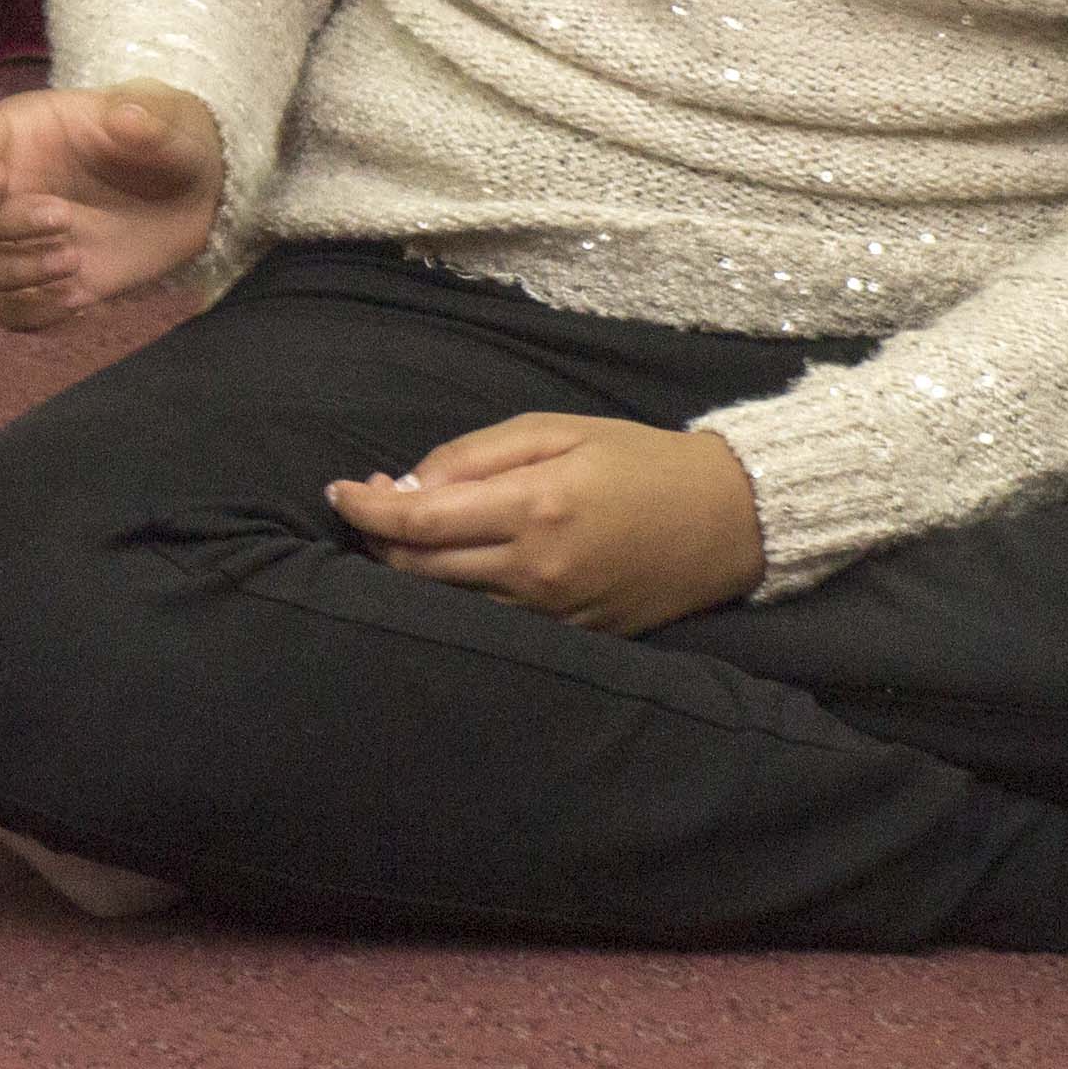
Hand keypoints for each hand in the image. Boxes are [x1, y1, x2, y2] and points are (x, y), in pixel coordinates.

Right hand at [0, 83, 223, 326]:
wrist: (191, 197)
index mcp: (16, 137)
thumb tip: (126, 117)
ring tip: (74, 262)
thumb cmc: (164, 144)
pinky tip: (77, 300)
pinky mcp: (42, 284)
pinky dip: (31, 315)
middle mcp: (4, 189)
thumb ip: (148, 119)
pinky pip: (7, 312)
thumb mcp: (168, 121)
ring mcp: (18, 242)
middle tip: (63, 218)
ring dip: (11, 272)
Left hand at [328, 411, 764, 630]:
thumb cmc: (638, 460)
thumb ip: (474, 457)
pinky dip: (452, 596)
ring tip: (400, 529)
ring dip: (407, 569)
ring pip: (446, 603)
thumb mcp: (556, 431)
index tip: (337, 490)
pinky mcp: (573, 637)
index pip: (417, 520)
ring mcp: (555, 614)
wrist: (729, 519)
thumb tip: (408, 485)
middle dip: (376, 536)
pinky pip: (490, 623)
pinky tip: (446, 564)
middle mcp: (538, 570)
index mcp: (533, 509)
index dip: (365, 507)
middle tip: (366, 503)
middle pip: (419, 568)